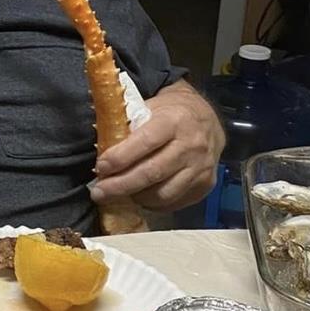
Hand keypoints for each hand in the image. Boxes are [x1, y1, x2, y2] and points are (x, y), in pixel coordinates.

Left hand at [90, 80, 223, 212]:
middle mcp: (191, 145)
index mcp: (174, 121)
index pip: (145, 142)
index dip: (120, 158)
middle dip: (121, 186)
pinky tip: (141, 196)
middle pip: (152, 173)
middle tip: (99, 192)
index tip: (100, 168)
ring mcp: (201, 168)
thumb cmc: (172, 113)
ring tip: (120, 194)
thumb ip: (130, 125)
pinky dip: (154, 203)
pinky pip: (175, 202)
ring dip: (136, 197)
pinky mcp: (205, 185)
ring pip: (163, 193)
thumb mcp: (152, 107)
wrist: (209, 120)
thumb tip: (102, 146)